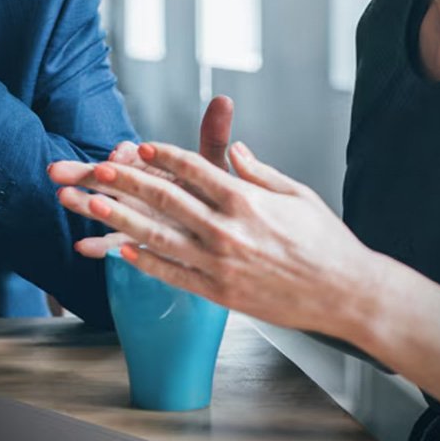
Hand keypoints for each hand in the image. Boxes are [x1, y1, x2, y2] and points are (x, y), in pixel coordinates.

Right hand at [48, 95, 234, 256]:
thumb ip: (213, 137)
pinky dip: (98, 246)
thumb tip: (223, 100)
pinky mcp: (136, 240)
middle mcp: (138, 189)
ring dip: (83, 204)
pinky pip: (114, 244)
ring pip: (104, 208)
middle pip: (107, 178)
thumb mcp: (212, 166)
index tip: (120, 153)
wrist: (217, 229)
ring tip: (63, 198)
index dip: (125, 155)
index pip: (133, 156)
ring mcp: (134, 215)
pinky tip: (82, 248)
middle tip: (58, 170)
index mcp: (152, 167)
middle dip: (83, 172)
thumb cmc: (213, 193)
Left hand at [56, 139, 380, 336]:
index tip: (139, 146)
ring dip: (122, 220)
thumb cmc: (325, 241)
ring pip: (160, 237)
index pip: (194, 169)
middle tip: (98, 169)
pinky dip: (145, 263)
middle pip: (166, 199)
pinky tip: (121, 252)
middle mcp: (228, 230)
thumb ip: (258, 171)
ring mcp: (220, 264)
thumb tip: (235, 149)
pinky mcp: (219, 293)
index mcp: (246, 199)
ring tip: (93, 206)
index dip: (163, 156)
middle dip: (128, 182)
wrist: (345, 294)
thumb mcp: (296, 194)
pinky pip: (173, 275)